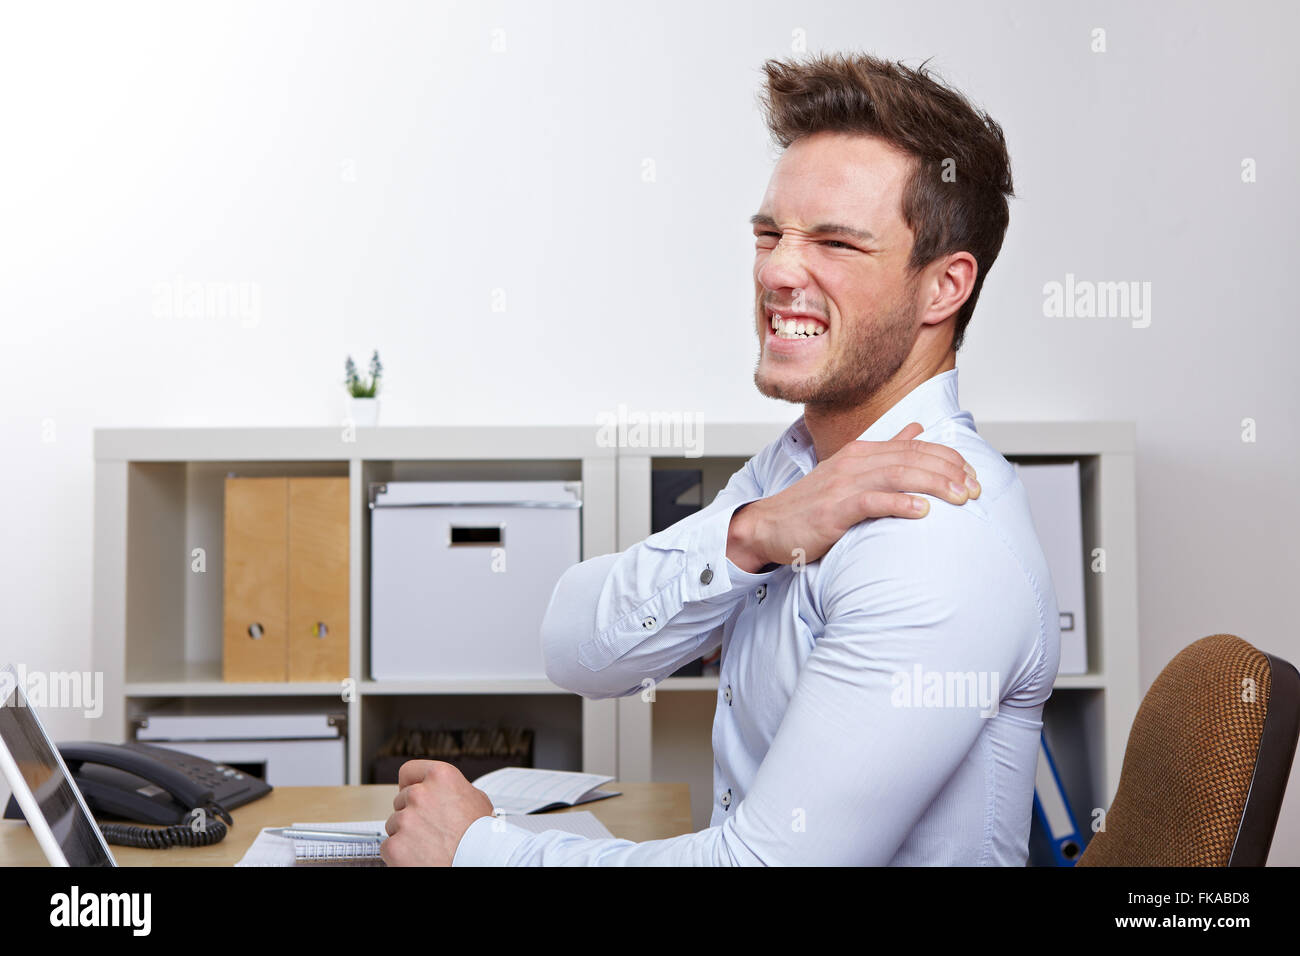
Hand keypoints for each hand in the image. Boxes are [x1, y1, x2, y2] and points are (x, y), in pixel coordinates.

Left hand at [381, 759, 495, 865]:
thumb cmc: (482, 836)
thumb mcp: (477, 799)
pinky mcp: (395, 845)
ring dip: (406, 834)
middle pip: (401, 800)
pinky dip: (400, 853)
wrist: (479, 862)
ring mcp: (405, 820)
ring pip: (394, 824)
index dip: (411, 784)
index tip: (411, 792)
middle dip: (412, 813)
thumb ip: (452, 790)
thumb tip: (445, 792)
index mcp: (440, 777)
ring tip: (429, 844)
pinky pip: (389, 846)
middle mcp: (419, 794)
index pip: (409, 771)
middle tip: (429, 828)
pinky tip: (420, 856)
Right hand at [726, 422, 979, 571]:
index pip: (915, 446)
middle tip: (976, 489)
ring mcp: (843, 485)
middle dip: (950, 471)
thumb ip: (885, 450)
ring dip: (935, 485)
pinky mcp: (833, 510)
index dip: (948, 458)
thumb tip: (916, 429)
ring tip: (961, 497)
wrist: (768, 526)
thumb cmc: (811, 504)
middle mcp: (854, 462)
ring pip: (898, 475)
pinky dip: (900, 504)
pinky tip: (923, 512)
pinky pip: (872, 502)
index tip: (973, 474)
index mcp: (861, 451)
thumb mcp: (850, 471)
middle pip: (912, 458)